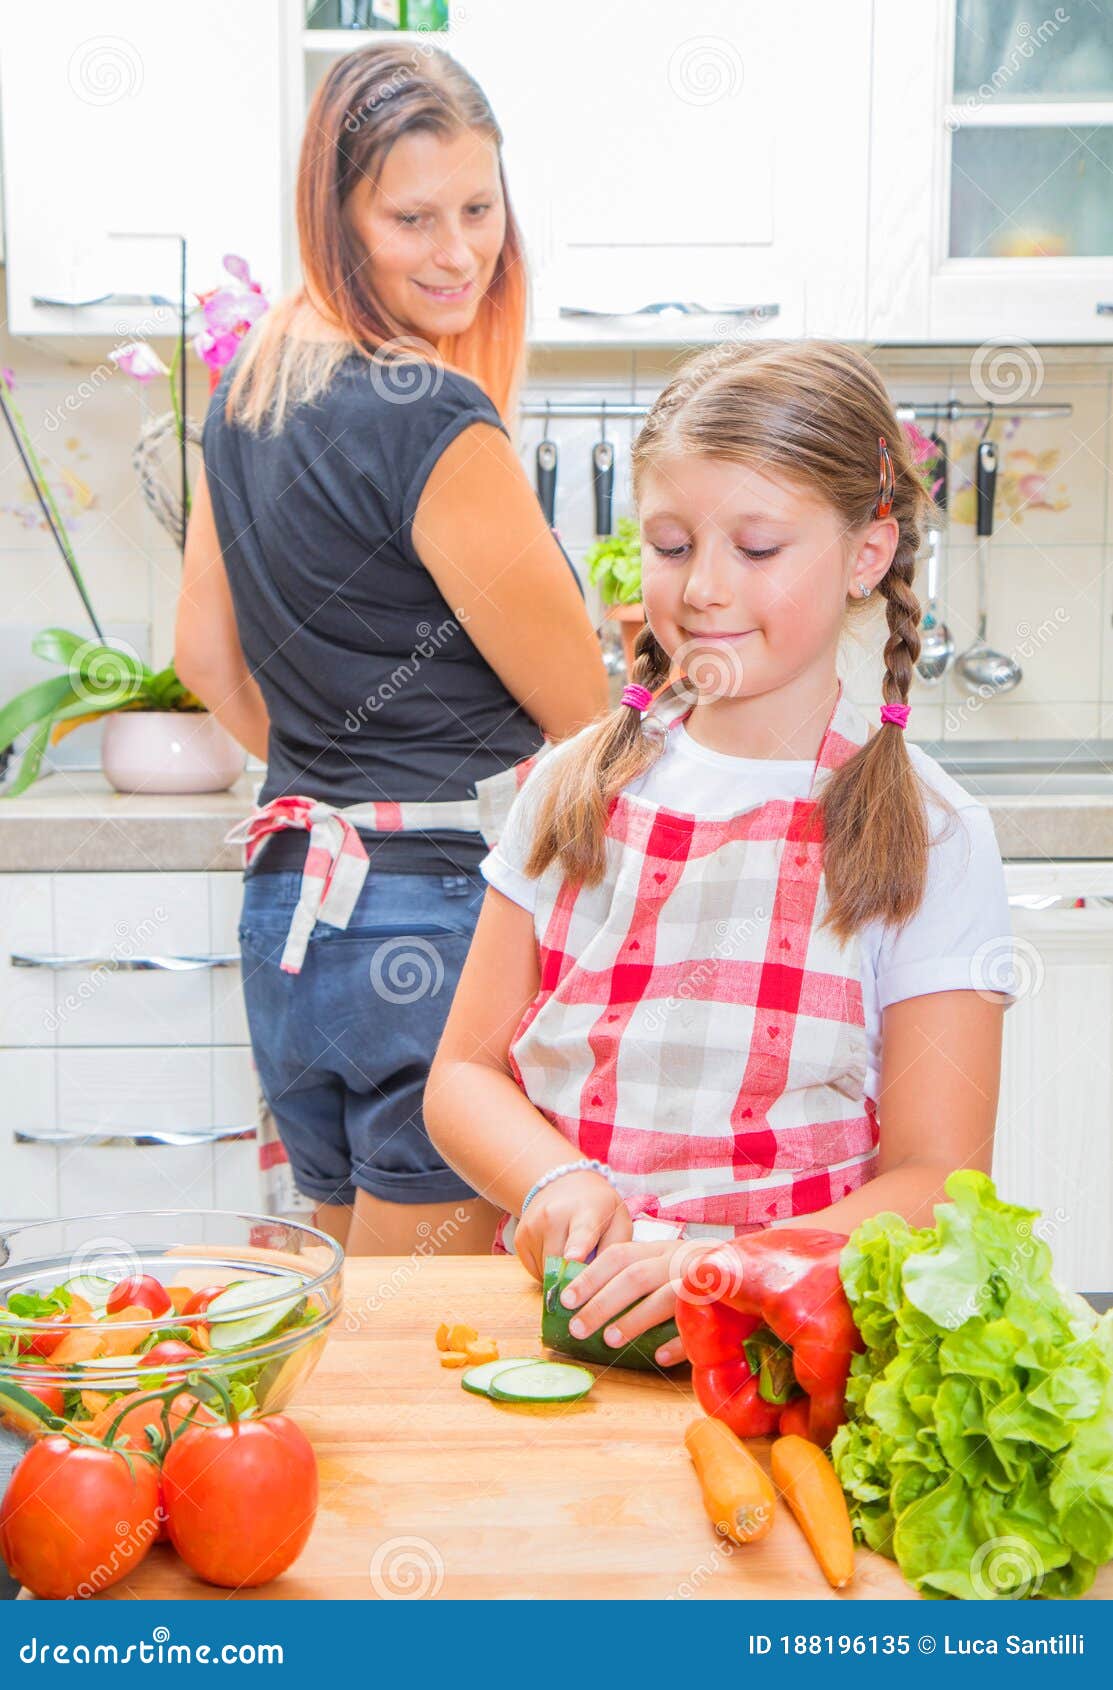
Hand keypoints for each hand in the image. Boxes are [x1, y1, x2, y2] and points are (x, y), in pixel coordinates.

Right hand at [513, 1171, 631, 1281]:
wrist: (565, 1184)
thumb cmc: (599, 1209)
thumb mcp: (619, 1222)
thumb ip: (615, 1251)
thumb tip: (604, 1284)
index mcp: (586, 1211)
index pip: (581, 1231)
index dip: (577, 1247)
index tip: (574, 1257)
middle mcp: (554, 1215)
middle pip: (560, 1263)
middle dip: (575, 1279)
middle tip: (588, 1275)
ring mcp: (533, 1225)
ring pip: (546, 1271)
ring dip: (561, 1276)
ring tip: (573, 1257)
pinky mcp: (519, 1237)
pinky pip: (534, 1271)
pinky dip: (547, 1272)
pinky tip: (558, 1254)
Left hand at [555, 1238, 714, 1366]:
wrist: (757, 1272)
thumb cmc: (699, 1276)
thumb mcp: (667, 1266)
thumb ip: (638, 1277)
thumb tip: (587, 1302)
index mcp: (661, 1249)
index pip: (619, 1255)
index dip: (590, 1276)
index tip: (565, 1298)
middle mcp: (679, 1259)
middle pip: (635, 1277)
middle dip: (602, 1302)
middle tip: (577, 1327)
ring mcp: (703, 1280)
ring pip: (664, 1297)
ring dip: (634, 1319)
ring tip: (610, 1340)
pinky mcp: (725, 1304)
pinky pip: (699, 1325)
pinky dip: (678, 1341)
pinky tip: (659, 1357)